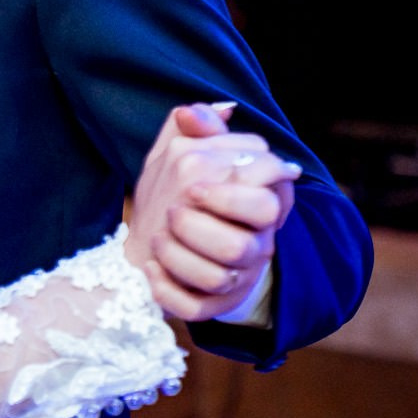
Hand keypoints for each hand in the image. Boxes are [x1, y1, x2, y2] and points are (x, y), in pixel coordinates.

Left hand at [126, 104, 300, 321]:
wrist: (162, 238)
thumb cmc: (184, 191)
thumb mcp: (189, 154)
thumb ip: (198, 130)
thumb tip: (197, 110)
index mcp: (258, 207)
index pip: (266, 201)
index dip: (229, 193)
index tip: (191, 184)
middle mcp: (254, 244)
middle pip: (242, 247)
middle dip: (202, 228)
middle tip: (173, 212)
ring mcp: (235, 278)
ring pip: (219, 278)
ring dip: (180, 255)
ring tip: (158, 236)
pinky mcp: (210, 304)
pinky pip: (194, 307)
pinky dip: (168, 289)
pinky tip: (151, 268)